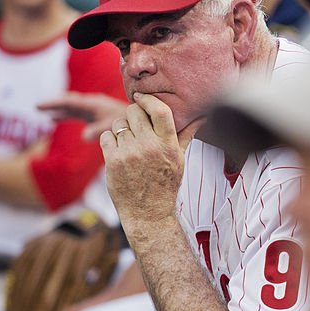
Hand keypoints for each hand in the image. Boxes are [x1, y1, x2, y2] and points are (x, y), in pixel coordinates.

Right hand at [38, 92, 128, 139]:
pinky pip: (75, 114)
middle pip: (68, 102)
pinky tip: (53, 120)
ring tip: (41, 112)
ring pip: (71, 108)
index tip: (39, 105)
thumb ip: (99, 130)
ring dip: (57, 110)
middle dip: (53, 104)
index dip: (54, 103)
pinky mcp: (94, 115)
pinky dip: (64, 115)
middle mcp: (92, 104)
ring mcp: (93, 109)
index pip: (70, 102)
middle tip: (36, 106)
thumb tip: (83, 137)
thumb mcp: (113, 126)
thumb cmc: (128, 122)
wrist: (141, 121)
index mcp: (94, 104)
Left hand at [99, 94, 199, 228]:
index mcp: (168, 145)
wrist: (148, 213)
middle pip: (134, 111)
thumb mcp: (180, 159)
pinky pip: (106, 136)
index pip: (160, 110)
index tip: (142, 97)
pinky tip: (119, 151)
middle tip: (135, 125)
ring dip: (121, 129)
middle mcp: (150, 147)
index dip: (148, 99)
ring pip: (118, 123)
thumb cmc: (166, 184)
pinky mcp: (113, 161)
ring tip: (129, 143)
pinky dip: (110, 140)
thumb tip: (202, 116)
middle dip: (133, 114)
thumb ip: (187, 134)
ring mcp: (130, 154)